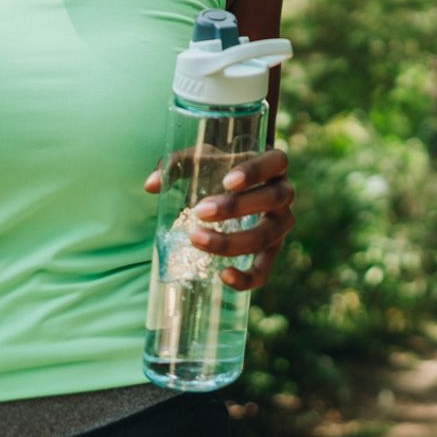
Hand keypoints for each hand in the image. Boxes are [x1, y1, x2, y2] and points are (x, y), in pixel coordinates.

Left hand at [144, 148, 293, 290]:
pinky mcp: (271, 251)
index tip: (227, 181)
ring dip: (232, 241)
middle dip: (236, 208)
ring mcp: (280, 224)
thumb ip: (177, 165)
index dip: (255, 172)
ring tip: (196, 239)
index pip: (275, 162)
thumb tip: (152, 185)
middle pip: (273, 199)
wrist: (237, 188)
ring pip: (266, 236)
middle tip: (199, 211)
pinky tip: (224, 276)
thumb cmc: (220, 168)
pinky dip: (248, 277)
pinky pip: (265, 270)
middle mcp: (284, 193)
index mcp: (274, 164)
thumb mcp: (203, 158)